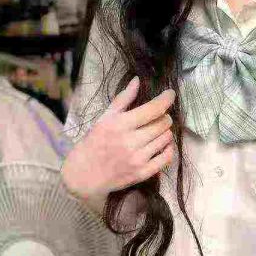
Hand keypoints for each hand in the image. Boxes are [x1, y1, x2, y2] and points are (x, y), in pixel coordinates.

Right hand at [61, 76, 175, 198]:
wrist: (85, 174)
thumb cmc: (94, 142)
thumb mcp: (104, 117)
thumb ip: (123, 99)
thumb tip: (137, 81)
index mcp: (120, 124)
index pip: (153, 109)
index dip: (166, 99)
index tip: (170, 94)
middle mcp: (131, 142)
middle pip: (163, 124)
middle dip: (164, 117)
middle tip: (159, 117)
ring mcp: (138, 159)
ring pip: (166, 139)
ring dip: (166, 132)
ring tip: (157, 131)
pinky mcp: (142, 173)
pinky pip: (166, 158)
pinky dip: (168, 149)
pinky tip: (163, 145)